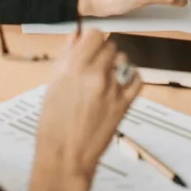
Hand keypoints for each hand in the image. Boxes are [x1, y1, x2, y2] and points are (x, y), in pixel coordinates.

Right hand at [30, 30, 141, 190]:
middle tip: (93, 65)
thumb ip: (65, 58)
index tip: (87, 44)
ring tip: (105, 76)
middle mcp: (96, 75)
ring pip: (122, 59)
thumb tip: (75, 36)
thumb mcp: (52, 86)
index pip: (94, 34)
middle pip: (109, 45)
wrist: (66, 157)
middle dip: (101, 51)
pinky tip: (121, 82)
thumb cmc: (53, 125)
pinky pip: (137, 78)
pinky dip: (130, 77)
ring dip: (115, 64)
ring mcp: (113, 89)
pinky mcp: (125, 103)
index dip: (90, 38)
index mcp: (74, 69)